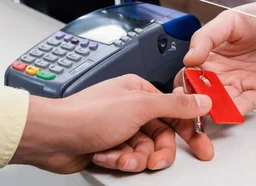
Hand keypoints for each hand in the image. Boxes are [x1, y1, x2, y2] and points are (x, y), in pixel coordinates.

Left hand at [9, 74, 211, 173]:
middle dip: (156, 152)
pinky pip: (128, 159)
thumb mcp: (139, 107)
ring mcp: (120, 129)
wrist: (53, 138)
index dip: (190, 130)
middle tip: (154, 161)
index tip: (202, 146)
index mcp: (139, 92)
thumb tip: (201, 100)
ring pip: (145, 151)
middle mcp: (130, 109)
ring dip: (133, 158)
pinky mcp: (110, 147)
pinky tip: (105, 155)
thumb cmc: (86, 115)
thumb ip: (175, 105)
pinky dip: (118, 160)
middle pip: (161, 137)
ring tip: (119, 156)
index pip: (175, 111)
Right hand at [181, 1, 255, 113]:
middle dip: (195, 101)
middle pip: (201, 93)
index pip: (189, 74)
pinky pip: (243, 107)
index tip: (183, 84)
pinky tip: (227, 112)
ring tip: (209, 108)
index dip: (184, 81)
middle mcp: (223, 73)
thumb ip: (206, 37)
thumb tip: (188, 58)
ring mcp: (240, 84)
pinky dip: (234, 112)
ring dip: (213, 108)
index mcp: (211, 56)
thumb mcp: (230, 21)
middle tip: (192, 102)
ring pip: (220, 103)